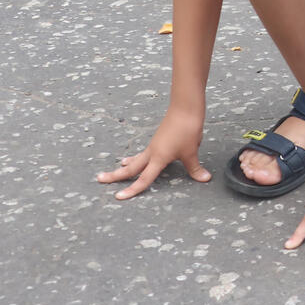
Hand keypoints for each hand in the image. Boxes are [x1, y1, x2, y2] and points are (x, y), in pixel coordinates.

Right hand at [96, 104, 211, 199]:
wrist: (185, 107)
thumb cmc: (187, 129)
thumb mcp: (191, 151)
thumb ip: (195, 168)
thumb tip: (205, 179)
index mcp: (158, 158)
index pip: (144, 179)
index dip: (132, 190)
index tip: (119, 198)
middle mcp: (152, 152)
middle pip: (131, 168)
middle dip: (115, 175)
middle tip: (99, 179)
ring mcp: (154, 144)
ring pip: (137, 158)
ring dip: (127, 165)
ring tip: (118, 168)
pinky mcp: (159, 139)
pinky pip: (145, 152)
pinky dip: (138, 157)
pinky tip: (139, 156)